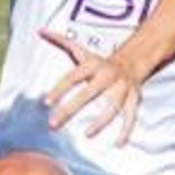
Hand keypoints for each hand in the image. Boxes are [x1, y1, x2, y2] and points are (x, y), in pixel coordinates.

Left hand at [40, 29, 141, 144]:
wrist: (133, 61)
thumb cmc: (100, 61)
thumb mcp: (81, 51)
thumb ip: (60, 41)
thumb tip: (40, 30)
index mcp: (93, 65)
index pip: (72, 77)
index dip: (59, 89)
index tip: (46, 103)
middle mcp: (108, 76)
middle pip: (89, 94)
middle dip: (71, 109)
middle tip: (53, 124)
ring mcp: (123, 88)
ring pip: (113, 107)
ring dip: (101, 122)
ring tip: (86, 135)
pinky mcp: (135, 99)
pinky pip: (132, 116)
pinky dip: (127, 131)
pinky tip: (118, 144)